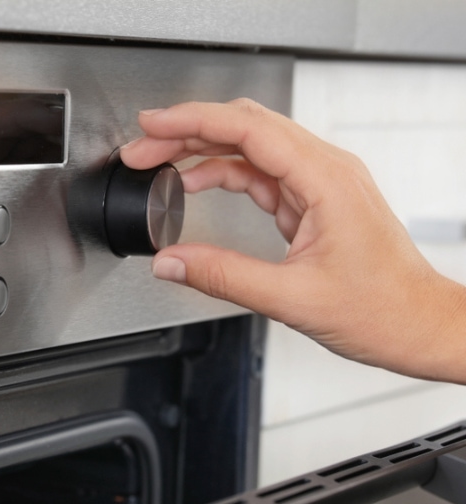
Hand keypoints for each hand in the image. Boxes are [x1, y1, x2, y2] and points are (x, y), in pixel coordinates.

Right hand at [120, 100, 465, 382]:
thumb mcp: (292, 298)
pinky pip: (259, 172)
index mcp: (326, 180)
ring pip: (249, 146)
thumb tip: (171, 262)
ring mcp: (319, 182)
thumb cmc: (383, 309)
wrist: (418, 324)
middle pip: (245, 127)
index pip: (248, 129)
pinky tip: (195, 182)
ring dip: (200, 149)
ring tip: (159, 162)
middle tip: (143, 146)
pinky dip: (222, 172)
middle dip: (187, 131)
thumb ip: (223, 277)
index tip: (154, 124)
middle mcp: (325, 170)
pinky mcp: (312, 199)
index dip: (193, 121)